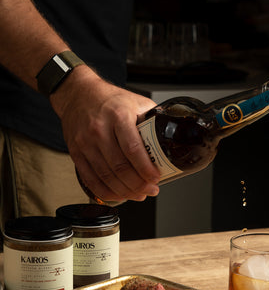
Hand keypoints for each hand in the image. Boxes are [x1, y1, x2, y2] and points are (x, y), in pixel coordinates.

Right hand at [51, 66, 160, 202]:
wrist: (78, 94)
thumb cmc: (109, 99)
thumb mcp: (135, 102)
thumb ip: (152, 120)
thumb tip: (171, 138)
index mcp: (118, 115)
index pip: (132, 148)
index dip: (145, 168)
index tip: (156, 178)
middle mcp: (99, 129)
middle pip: (120, 167)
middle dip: (138, 184)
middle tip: (150, 189)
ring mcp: (85, 143)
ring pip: (106, 176)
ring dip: (125, 191)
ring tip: (139, 194)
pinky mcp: (76, 153)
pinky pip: (90, 179)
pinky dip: (106, 192)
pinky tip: (119, 195)